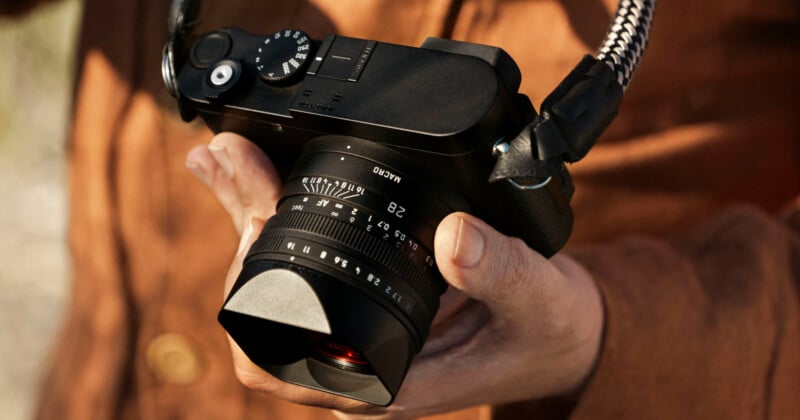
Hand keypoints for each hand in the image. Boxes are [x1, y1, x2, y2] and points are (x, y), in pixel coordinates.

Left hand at [186, 132, 604, 418]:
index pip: (280, 364)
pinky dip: (279, 228)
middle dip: (242, 237)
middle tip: (235, 164)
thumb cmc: (548, 331)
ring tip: (232, 162)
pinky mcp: (363, 312)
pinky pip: (303, 276)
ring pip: (273, 295)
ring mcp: (355, 342)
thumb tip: (451, 234)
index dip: (254, 299)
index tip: (263, 221)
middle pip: (260, 319)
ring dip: (249, 226)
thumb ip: (498, 269)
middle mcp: (358, 369)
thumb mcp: (538, 298)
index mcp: (389, 381)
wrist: (560, 338)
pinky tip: (266, 183)